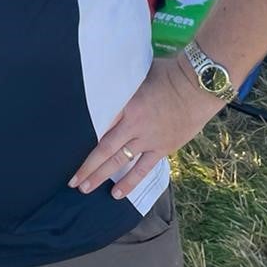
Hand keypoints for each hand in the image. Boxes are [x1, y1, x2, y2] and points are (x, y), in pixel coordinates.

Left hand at [69, 54, 221, 200]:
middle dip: (86, 167)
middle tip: (72, 181)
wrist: (198, 85)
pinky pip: (142, 168)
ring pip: (119, 162)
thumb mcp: (139, 73)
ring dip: (101, 176)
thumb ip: (124, 83)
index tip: (67, 148)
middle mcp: (133, 125)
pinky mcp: (162, 148)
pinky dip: (129, 181)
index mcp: (124, 104)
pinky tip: (117, 194)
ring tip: (85, 189)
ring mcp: (148, 139)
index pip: (98, 125)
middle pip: (103, 150)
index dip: (82, 138)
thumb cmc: (169, 73)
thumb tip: (109, 78)